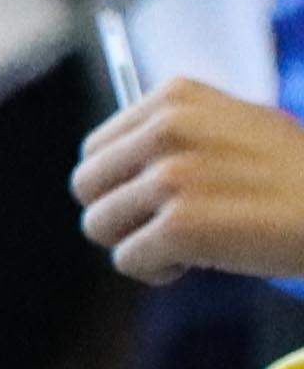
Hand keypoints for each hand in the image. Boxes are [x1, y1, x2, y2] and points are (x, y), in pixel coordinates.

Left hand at [83, 78, 303, 284]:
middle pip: (86, 188)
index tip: (169, 194)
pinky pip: (129, 261)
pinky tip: (204, 258)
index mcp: (174, 97)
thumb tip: (105, 161)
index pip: (95, 149)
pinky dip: (161, 270)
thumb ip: (171, 133)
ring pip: (100, 227)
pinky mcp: (180, 225)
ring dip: (142, 242)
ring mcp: (172, 176)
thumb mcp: (234, 126)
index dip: (124, 183)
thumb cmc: (293, 175)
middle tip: (176, 221)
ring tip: (196, 237)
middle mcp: (167, 129)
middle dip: (122, 213)